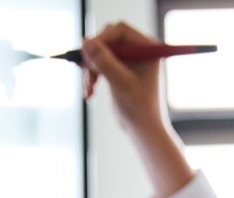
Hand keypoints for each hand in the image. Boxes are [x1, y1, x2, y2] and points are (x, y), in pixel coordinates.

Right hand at [80, 22, 194, 197]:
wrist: (143, 131)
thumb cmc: (139, 110)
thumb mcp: (120, 83)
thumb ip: (104, 61)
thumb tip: (85, 41)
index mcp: (148, 49)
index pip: (120, 30)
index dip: (102, 39)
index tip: (89, 53)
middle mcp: (139, 51)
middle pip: (107, 40)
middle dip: (94, 57)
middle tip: (88, 75)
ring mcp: (128, 60)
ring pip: (99, 52)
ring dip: (90, 70)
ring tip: (88, 90)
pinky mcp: (119, 70)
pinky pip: (98, 63)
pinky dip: (92, 76)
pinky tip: (89, 93)